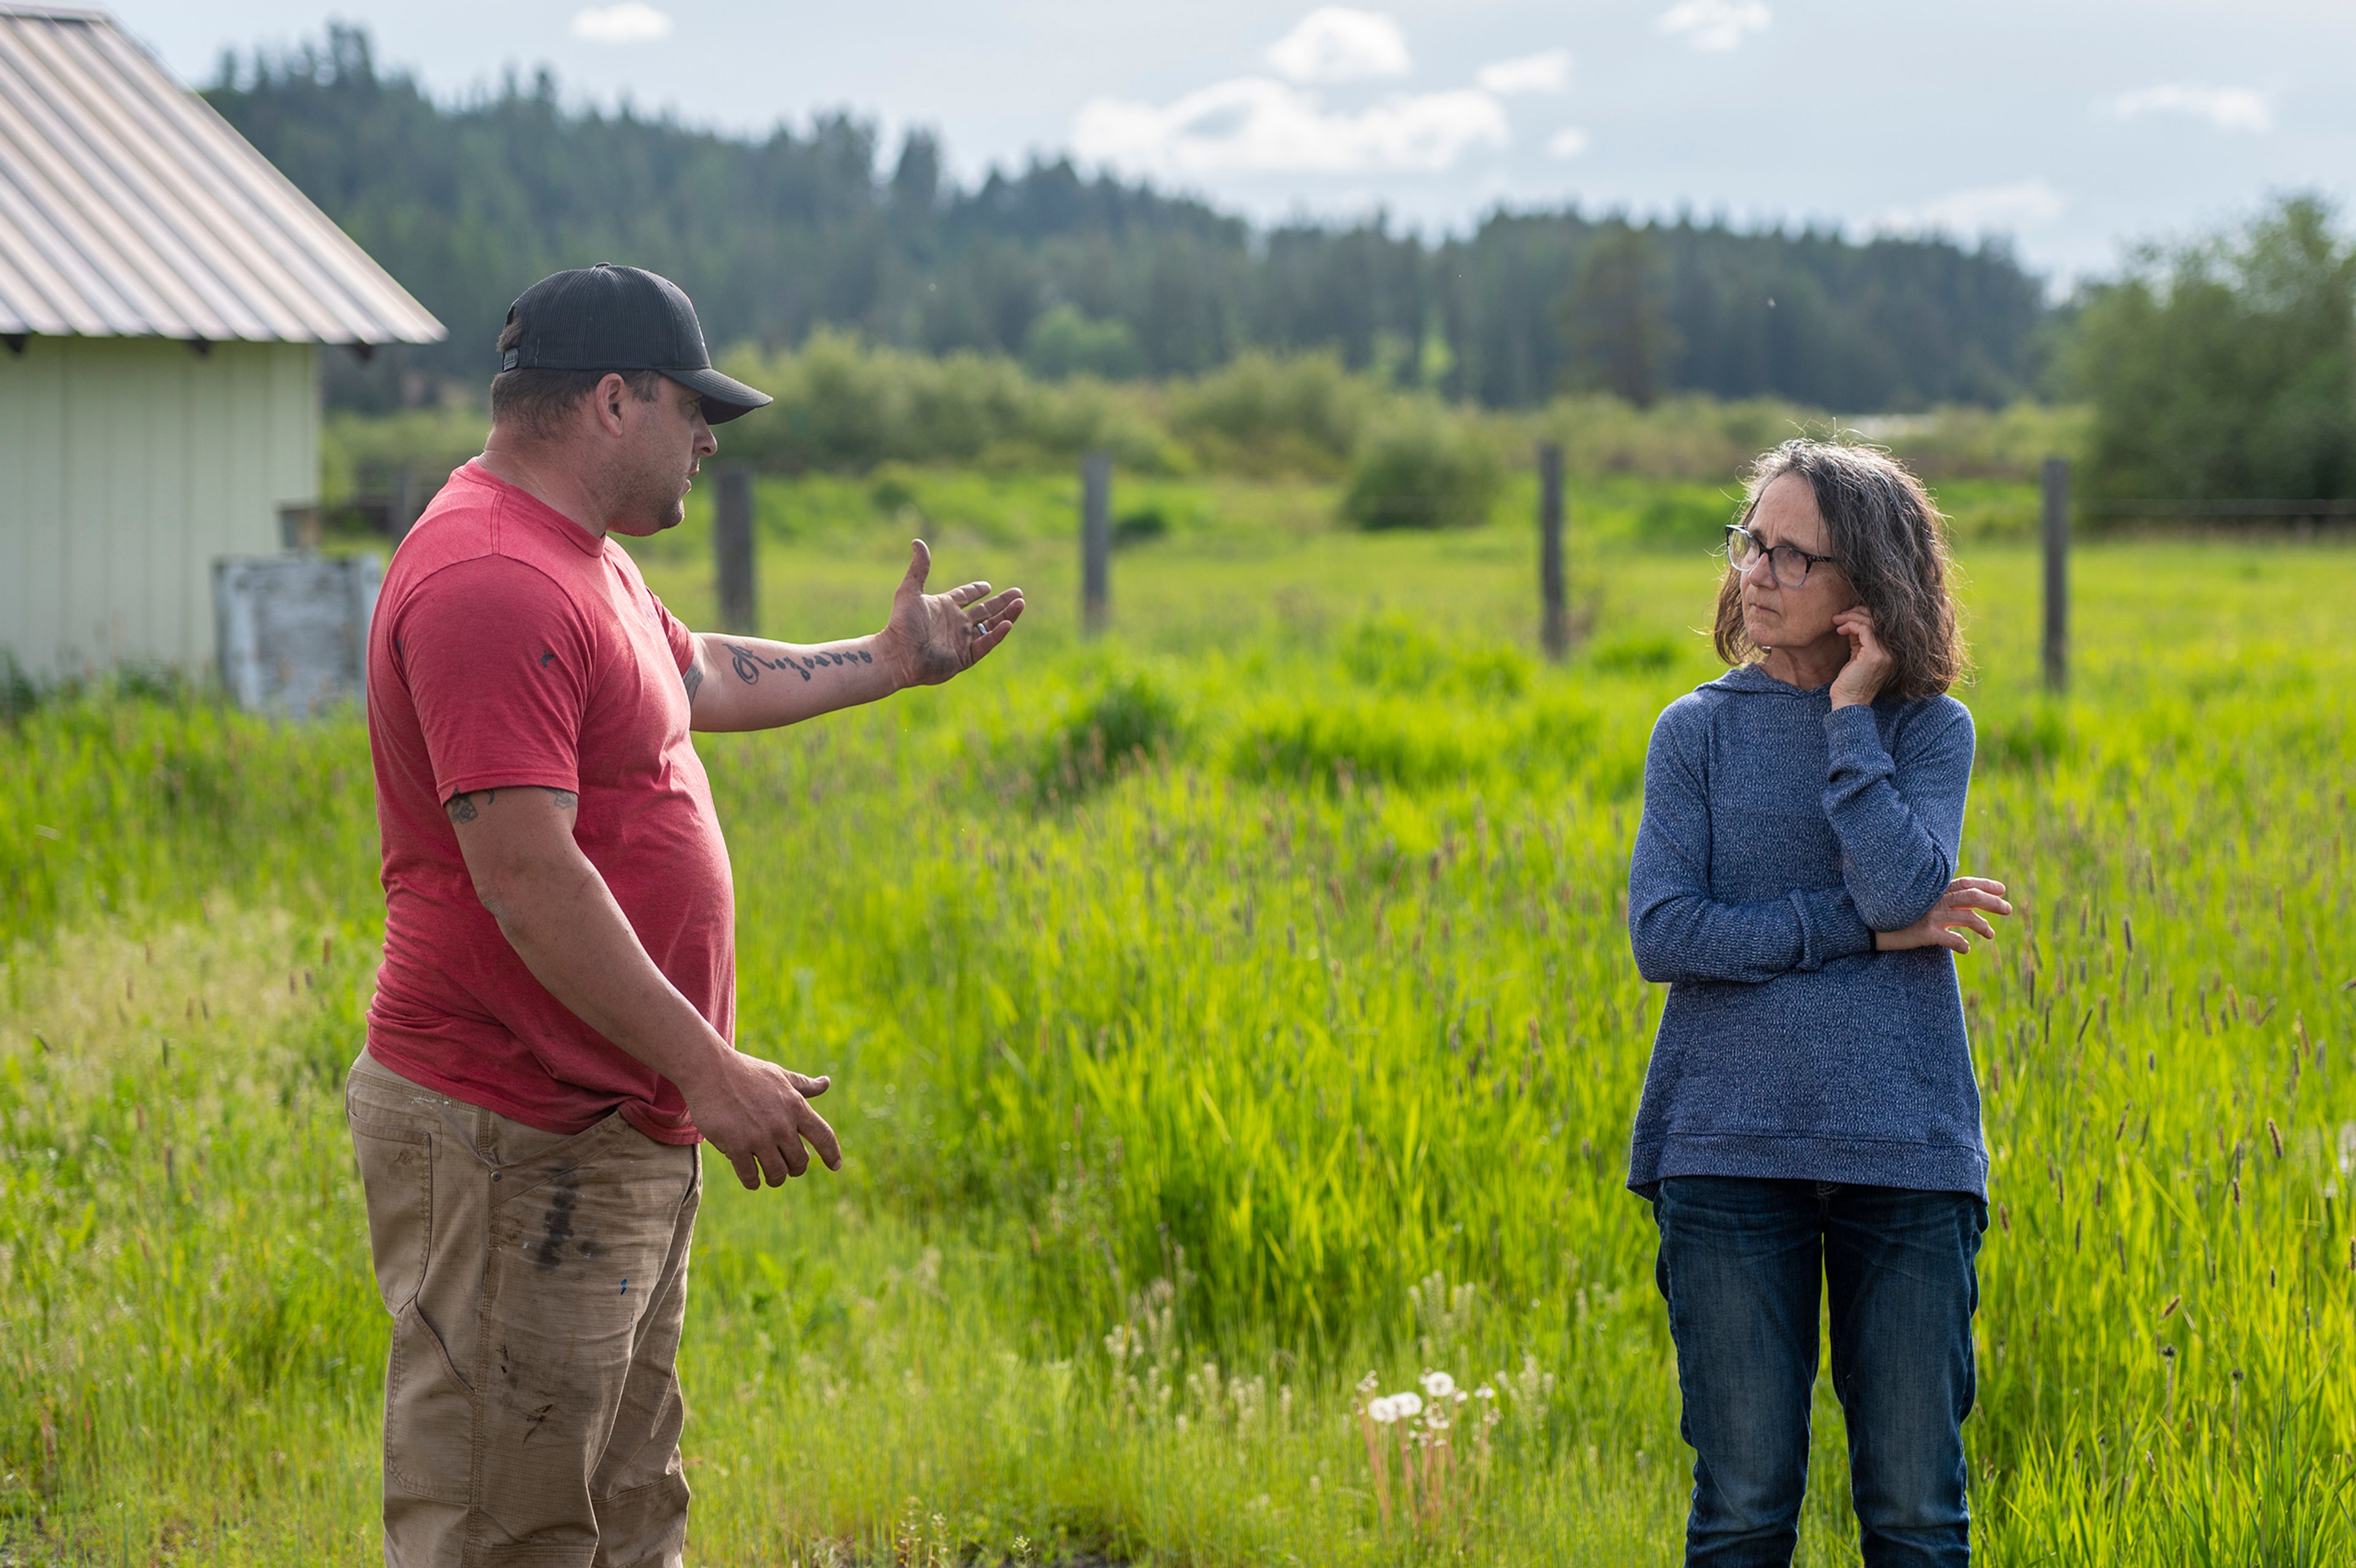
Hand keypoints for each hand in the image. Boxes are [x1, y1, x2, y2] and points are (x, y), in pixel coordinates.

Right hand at [679, 1049, 841, 1188]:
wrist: (710, 1070)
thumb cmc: (746, 1071)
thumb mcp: (779, 1075)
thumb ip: (804, 1085)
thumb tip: (826, 1083)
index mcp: (796, 1106)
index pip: (823, 1136)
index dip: (831, 1153)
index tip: (835, 1166)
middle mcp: (781, 1124)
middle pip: (800, 1161)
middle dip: (795, 1168)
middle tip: (788, 1169)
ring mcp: (759, 1136)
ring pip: (777, 1173)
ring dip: (774, 1178)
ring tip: (770, 1177)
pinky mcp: (736, 1146)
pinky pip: (749, 1175)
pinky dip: (752, 1182)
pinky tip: (752, 1181)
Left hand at [880, 540, 1023, 687]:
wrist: (898, 655)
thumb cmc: (902, 624)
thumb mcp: (910, 591)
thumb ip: (919, 568)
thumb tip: (917, 541)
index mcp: (944, 607)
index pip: (965, 596)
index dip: (976, 590)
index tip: (987, 586)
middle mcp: (955, 624)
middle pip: (984, 611)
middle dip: (1002, 602)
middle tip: (1019, 593)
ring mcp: (961, 641)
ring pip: (990, 627)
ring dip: (1006, 616)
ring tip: (1020, 604)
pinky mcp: (964, 658)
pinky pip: (984, 644)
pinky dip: (996, 634)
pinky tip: (1008, 623)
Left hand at [1829, 605, 1893, 708]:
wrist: (1849, 704)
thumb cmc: (1850, 683)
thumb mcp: (1856, 658)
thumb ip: (1858, 642)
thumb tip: (1852, 623)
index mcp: (1890, 653)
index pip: (1881, 625)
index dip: (1863, 616)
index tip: (1845, 617)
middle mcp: (1891, 653)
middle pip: (1878, 620)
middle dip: (1856, 613)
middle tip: (1839, 615)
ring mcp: (1885, 654)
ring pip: (1871, 622)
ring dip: (1851, 617)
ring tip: (1836, 620)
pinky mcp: (1874, 655)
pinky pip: (1864, 629)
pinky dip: (1850, 625)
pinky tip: (1839, 630)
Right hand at [1876, 877, 2012, 954]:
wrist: (1866, 924)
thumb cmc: (1889, 911)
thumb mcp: (1912, 898)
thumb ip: (1931, 895)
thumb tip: (1950, 894)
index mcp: (1933, 890)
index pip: (1965, 883)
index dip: (1986, 885)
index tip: (2002, 889)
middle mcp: (1934, 900)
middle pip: (1972, 897)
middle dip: (1993, 902)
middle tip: (2008, 909)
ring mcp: (1931, 916)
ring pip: (1967, 918)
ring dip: (1983, 926)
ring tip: (1991, 934)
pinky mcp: (1925, 933)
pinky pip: (1952, 940)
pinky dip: (1962, 944)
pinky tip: (1966, 948)